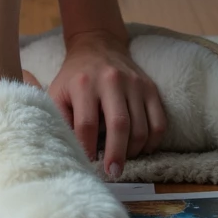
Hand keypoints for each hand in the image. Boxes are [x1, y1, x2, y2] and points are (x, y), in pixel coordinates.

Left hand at [46, 29, 167, 176]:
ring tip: (124, 159)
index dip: (87, 147)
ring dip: (134, 151)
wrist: (97, 45)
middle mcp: (111, 81)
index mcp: (83, 83)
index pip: (87, 123)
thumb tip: (67, 148)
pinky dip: (152, 141)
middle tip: (113, 172)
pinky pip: (159, 122)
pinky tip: (141, 148)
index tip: (87, 162)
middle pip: (118, 125)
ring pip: (141, 128)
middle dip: (116, 154)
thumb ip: (59, 117)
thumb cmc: (74, 76)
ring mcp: (134, 84)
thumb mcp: (57, 91)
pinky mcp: (150, 88)